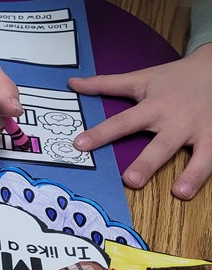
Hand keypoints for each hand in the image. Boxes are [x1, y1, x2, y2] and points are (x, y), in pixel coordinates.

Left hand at [70, 44, 211, 199]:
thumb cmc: (174, 77)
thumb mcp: (140, 78)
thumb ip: (105, 84)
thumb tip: (72, 83)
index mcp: (153, 107)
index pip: (122, 122)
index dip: (101, 134)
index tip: (80, 145)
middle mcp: (176, 121)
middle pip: (161, 144)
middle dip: (146, 163)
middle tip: (130, 180)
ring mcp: (200, 131)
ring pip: (197, 155)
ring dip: (191, 174)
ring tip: (180, 192)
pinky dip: (207, 173)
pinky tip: (199, 190)